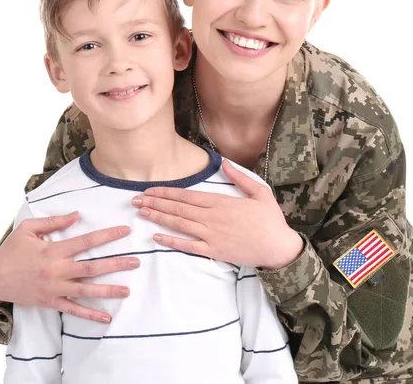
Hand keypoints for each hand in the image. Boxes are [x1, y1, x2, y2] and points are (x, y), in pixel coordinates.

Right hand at [0, 212, 139, 322]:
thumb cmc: (11, 250)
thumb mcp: (28, 229)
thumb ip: (54, 221)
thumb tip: (77, 214)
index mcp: (54, 250)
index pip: (87, 241)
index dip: (108, 235)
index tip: (125, 231)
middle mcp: (57, 270)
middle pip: (92, 267)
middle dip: (116, 264)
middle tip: (136, 261)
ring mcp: (55, 288)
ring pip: (86, 290)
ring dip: (108, 290)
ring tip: (127, 290)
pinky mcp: (51, 302)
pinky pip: (73, 309)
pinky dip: (90, 314)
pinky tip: (106, 318)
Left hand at [132, 159, 303, 269]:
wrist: (278, 247)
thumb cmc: (270, 219)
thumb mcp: (259, 192)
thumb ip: (240, 177)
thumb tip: (224, 162)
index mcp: (221, 202)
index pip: (188, 196)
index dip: (166, 193)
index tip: (150, 190)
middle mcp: (213, 217)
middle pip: (179, 208)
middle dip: (156, 203)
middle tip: (135, 200)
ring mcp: (212, 235)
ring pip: (180, 225)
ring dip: (159, 218)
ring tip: (142, 213)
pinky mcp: (214, 250)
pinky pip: (188, 246)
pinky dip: (171, 242)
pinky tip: (157, 237)